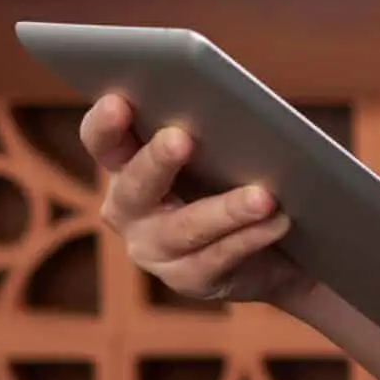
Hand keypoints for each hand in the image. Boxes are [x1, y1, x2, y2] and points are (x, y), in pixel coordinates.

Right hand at [79, 93, 308, 306]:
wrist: (269, 246)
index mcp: (126, 164)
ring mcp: (155, 249)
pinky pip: (219, 257)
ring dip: (224, 210)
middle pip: (134, 187)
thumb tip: (230, 104)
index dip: (105, 123)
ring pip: (184, 228)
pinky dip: (250, 236)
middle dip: (156, 161)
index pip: (103, 141)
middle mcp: (129, 209)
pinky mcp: (190, 278)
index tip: (119, 100)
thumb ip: (208, 124)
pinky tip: (277, 220)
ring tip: (262, 196)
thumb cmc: (232, 174)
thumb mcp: (215, 146)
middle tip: (180, 139)